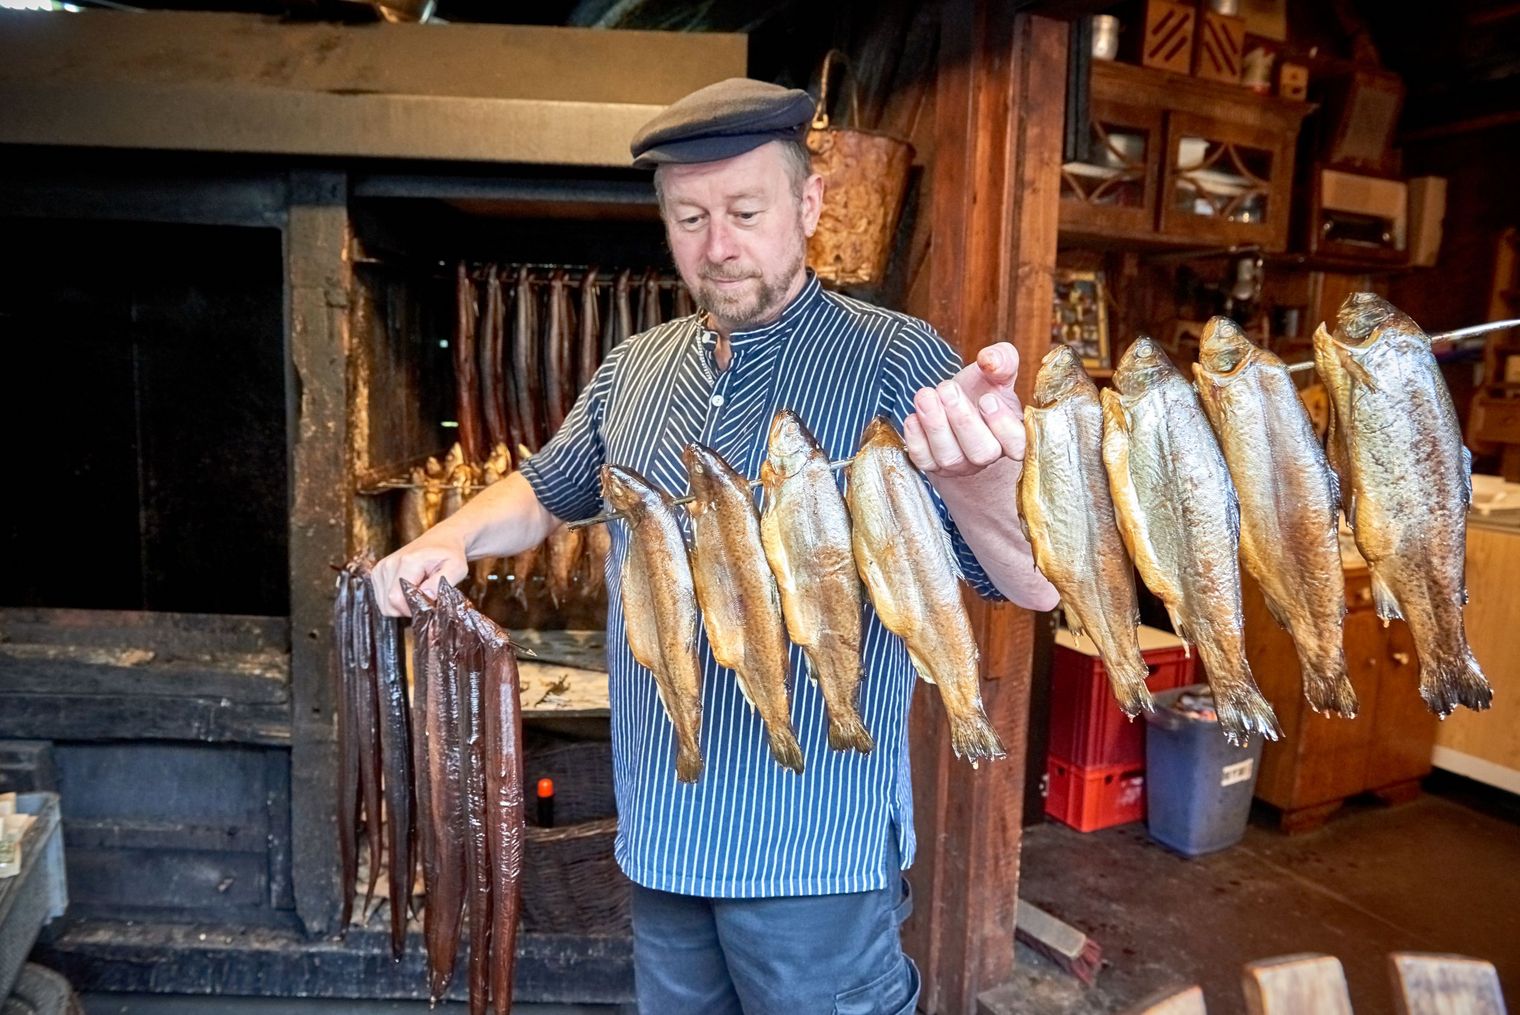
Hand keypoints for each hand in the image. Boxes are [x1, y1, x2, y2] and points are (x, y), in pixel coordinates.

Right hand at [371, 532, 468, 617]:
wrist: (442, 539)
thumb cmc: (450, 554)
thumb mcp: (456, 568)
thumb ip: (440, 583)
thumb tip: (426, 595)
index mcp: (407, 562)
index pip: (397, 599)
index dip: (413, 609)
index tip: (429, 603)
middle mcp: (389, 564)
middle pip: (388, 605)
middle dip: (407, 609)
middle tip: (425, 598)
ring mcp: (381, 568)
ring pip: (384, 605)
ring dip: (402, 605)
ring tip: (418, 592)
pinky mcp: (378, 573)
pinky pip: (382, 600)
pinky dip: (396, 600)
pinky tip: (409, 590)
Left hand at [903, 342, 1024, 476]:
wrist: (953, 404)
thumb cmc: (981, 390)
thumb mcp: (996, 372)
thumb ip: (1002, 361)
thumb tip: (990, 360)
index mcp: (1011, 436)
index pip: (1018, 446)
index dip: (1003, 426)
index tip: (987, 399)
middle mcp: (987, 455)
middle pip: (981, 452)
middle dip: (963, 420)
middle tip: (948, 389)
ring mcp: (959, 464)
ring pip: (950, 457)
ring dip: (935, 425)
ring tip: (925, 395)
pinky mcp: (931, 464)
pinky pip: (923, 460)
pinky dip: (916, 438)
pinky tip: (914, 416)